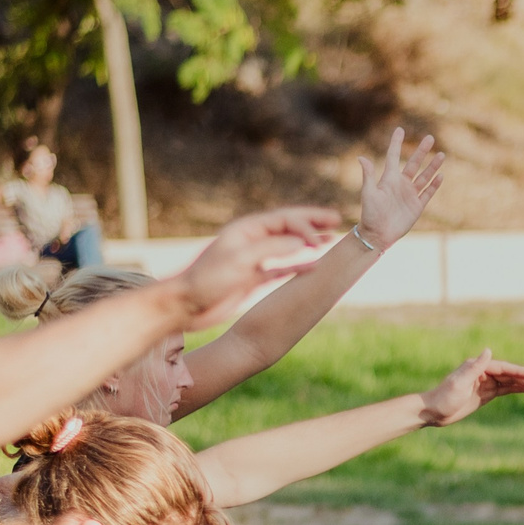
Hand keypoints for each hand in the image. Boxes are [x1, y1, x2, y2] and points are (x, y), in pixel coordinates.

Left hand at [173, 206, 343, 328]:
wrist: (186, 305)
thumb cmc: (207, 280)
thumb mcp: (241, 261)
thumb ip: (272, 248)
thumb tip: (303, 241)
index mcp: (246, 230)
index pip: (283, 219)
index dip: (306, 223)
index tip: (324, 233)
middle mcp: (251, 241)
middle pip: (287, 227)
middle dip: (312, 223)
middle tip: (337, 220)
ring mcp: (254, 259)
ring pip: (288, 246)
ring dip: (308, 241)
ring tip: (331, 238)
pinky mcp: (254, 278)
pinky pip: (282, 268)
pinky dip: (299, 265)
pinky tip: (315, 264)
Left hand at [358, 128, 443, 249]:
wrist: (378, 235)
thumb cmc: (370, 214)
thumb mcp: (368, 193)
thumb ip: (368, 176)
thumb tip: (361, 158)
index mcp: (389, 179)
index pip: (394, 156)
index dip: (397, 143)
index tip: (400, 130)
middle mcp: (401, 184)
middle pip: (414, 164)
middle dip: (422, 151)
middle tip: (430, 138)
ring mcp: (410, 195)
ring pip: (424, 177)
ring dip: (433, 166)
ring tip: (441, 155)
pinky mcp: (417, 206)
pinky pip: (428, 193)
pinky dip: (434, 185)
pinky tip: (441, 176)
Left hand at [419, 349, 523, 425]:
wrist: (432, 411)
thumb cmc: (443, 397)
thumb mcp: (459, 382)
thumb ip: (475, 367)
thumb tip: (489, 350)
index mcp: (478, 367)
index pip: (504, 368)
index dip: (520, 371)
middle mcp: (484, 372)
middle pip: (510, 375)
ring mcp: (486, 383)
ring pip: (511, 383)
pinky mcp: (486, 394)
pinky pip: (506, 390)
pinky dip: (519, 391)